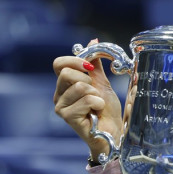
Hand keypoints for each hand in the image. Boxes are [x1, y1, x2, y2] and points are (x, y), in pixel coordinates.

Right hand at [53, 40, 123, 159]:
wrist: (113, 132)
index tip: (90, 66)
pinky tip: (97, 113)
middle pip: (66, 73)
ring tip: (97, 105)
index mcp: (64, 85)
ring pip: (79, 86)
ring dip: (96, 94)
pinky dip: (98, 104)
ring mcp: (61, 107)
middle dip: (87, 79)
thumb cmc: (107, 111)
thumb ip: (95, 64)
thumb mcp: (102, 83)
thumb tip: (93, 42)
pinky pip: (86, 100)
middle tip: (95, 92)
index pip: (59, 63)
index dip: (75, 60)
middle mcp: (58, 95)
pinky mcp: (68, 117)